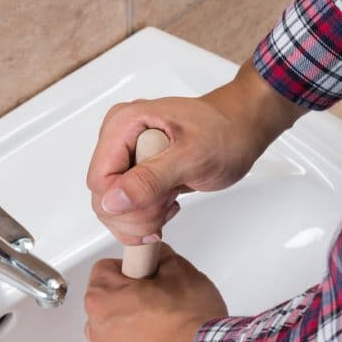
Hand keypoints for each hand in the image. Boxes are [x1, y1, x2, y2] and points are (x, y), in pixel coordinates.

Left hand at [84, 243, 227, 341]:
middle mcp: (97, 327)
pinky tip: (161, 335)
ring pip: (115, 321)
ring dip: (132, 317)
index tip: (147, 271)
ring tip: (163, 317)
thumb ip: (160, 257)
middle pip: (108, 296)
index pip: (106, 267)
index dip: (132, 266)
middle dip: (130, 291)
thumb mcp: (179, 270)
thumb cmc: (190, 323)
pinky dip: (137, 339)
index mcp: (102, 298)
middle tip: (159, 293)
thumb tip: (158, 259)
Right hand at [85, 61, 305, 244]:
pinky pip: (125, 208)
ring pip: (112, 209)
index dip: (124, 204)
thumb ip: (150, 179)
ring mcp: (125, 157)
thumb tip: (113, 200)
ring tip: (171, 199)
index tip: (158, 204)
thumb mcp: (192, 157)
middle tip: (169, 203)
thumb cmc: (225, 133)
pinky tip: (168, 204)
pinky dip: (147, 218)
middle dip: (137, 214)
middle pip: (103, 199)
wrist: (241, 130)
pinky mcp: (134, 174)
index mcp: (124, 124)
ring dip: (143, 217)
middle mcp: (118, 139)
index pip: (99, 180)